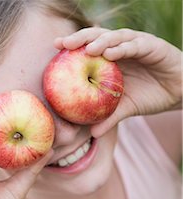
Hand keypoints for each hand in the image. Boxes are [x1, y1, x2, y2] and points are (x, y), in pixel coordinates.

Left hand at [55, 27, 181, 136]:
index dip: (72, 45)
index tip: (55, 46)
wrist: (178, 93)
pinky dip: (123, 48)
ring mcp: (136, 44)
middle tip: (64, 44)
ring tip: (88, 49)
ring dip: (101, 41)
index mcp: (110, 58)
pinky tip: (111, 53)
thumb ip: (108, 118)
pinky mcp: (153, 46)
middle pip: (97, 36)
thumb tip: (92, 135)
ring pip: (115, 37)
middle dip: (80, 38)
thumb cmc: (148, 95)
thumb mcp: (125, 109)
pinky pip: (136, 45)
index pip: (87, 47)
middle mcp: (120, 47)